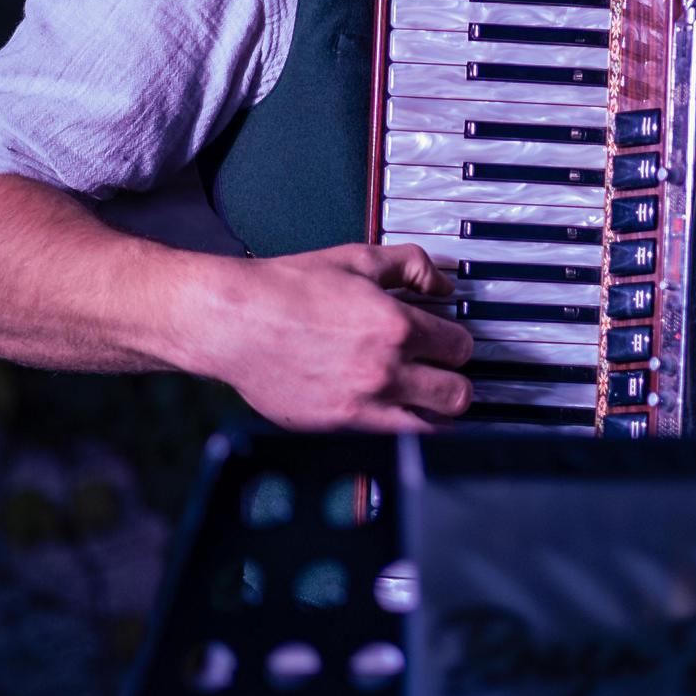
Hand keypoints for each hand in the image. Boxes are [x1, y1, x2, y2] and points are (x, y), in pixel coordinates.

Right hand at [191, 241, 473, 431]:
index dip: (459, 342)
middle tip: (444, 372)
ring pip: (429, 427)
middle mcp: (384, 371)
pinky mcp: (336, 426)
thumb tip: (442, 283)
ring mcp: (361, 405)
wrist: (235, 321)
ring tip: (425, 398)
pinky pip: (387, 437)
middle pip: (457, 395)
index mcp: (396, 327)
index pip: (461, 348)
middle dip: (457, 382)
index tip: (449, 341)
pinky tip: (386, 406)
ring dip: (433, 412)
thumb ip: (410, 265)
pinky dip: (396, 424)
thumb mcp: (357, 258)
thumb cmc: (287, 289)